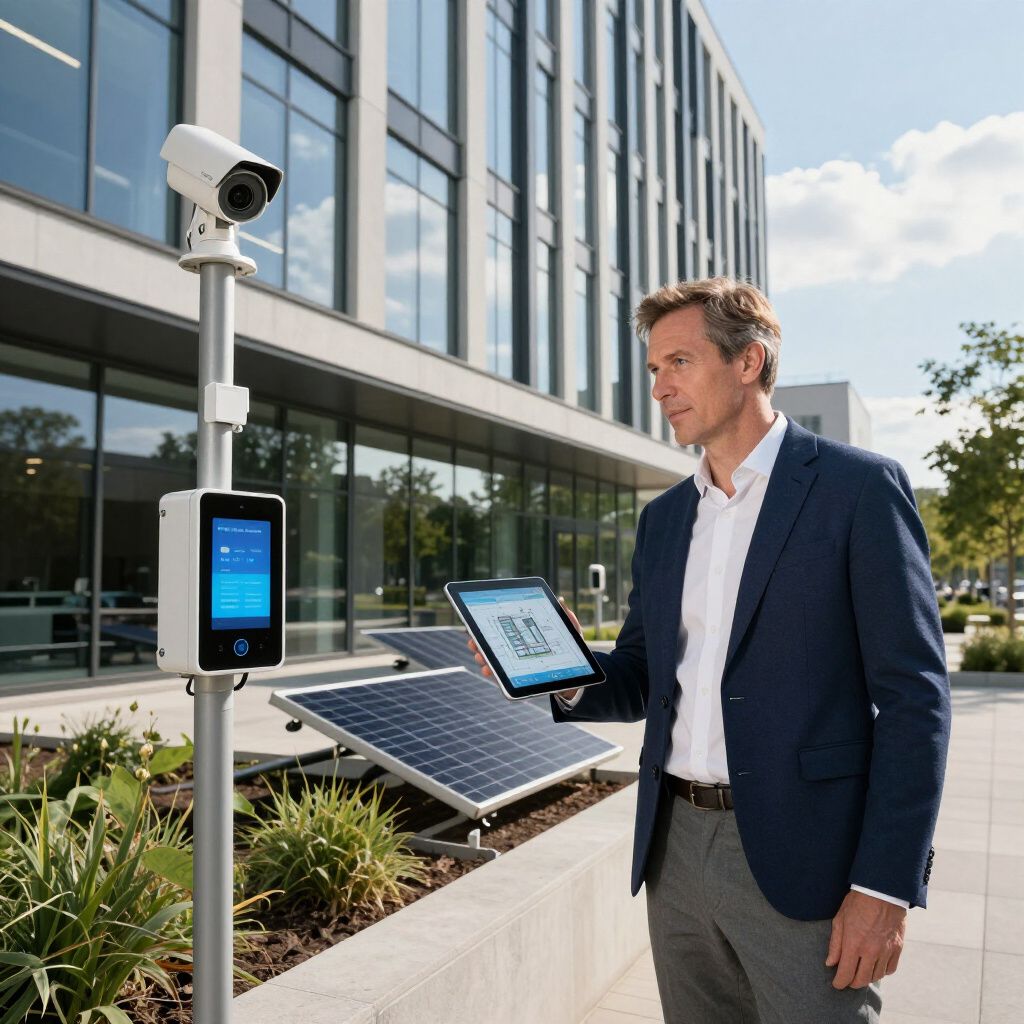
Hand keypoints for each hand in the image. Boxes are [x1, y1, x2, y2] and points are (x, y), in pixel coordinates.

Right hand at [466, 596, 583, 701]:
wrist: (579, 674)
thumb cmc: (573, 650)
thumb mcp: (571, 632)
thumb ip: (566, 617)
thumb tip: (560, 599)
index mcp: (526, 634)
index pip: (503, 628)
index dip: (487, 626)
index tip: (475, 625)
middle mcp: (519, 648)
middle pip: (494, 643)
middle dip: (479, 643)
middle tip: (473, 642)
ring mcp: (518, 663)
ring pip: (495, 660)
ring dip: (483, 658)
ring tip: (480, 657)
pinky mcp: (521, 677)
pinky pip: (503, 676)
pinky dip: (494, 673)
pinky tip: (488, 671)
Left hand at [826, 890, 906, 988]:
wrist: (882, 891)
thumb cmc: (857, 902)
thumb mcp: (840, 919)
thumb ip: (835, 944)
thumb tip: (830, 963)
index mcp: (854, 944)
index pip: (846, 974)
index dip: (840, 983)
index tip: (836, 984)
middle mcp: (871, 951)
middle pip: (862, 980)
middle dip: (852, 983)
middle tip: (847, 980)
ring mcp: (886, 951)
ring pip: (876, 976)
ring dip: (867, 978)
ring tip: (860, 973)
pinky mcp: (897, 948)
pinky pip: (890, 969)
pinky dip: (882, 971)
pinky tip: (875, 966)